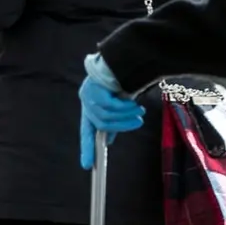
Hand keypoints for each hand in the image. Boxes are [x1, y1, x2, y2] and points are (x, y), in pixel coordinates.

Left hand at [78, 55, 145, 169]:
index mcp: (89, 108)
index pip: (86, 132)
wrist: (123, 59)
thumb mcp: (117, 105)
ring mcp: (88, 95)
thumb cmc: (121, 82)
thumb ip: (111, 121)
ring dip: (126, 116)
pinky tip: (134, 102)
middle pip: (101, 125)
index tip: (88, 165)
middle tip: (139, 122)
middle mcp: (86, 102)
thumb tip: (108, 140)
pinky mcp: (95, 89)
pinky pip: (111, 107)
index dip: (87, 148)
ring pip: (107, 117)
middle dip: (122, 126)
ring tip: (139, 110)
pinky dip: (125, 107)